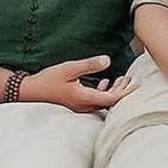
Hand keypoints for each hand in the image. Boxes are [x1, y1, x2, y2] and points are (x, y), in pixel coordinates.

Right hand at [19, 55, 136, 112]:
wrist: (30, 91)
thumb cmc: (48, 80)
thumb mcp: (69, 68)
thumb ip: (89, 65)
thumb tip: (107, 60)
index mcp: (85, 99)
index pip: (112, 99)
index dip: (126, 93)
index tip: (136, 84)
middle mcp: (84, 106)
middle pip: (110, 102)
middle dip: (123, 91)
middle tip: (132, 80)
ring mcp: (80, 107)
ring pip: (103, 102)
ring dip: (113, 91)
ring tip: (122, 79)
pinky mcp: (76, 104)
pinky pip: (95, 101)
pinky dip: (103, 92)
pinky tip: (105, 83)